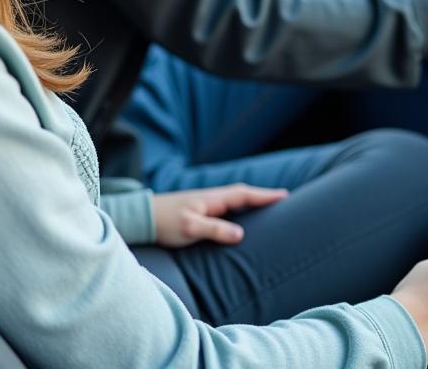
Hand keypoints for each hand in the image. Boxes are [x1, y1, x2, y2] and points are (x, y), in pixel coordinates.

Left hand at [152, 183, 287, 247]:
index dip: (264, 195)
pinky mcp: (198, 211)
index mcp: (211, 199)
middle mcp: (210, 198)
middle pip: (241, 194)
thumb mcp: (191, 228)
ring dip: (251, 200)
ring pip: (234, 200)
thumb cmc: (165, 222)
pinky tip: (241, 216)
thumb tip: (241, 234)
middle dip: (262, 195)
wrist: (142, 218)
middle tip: (283, 198)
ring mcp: (204, 203)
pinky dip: (239, 207)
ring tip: (269, 206)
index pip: (243, 194)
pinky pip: (226, 207)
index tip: (284, 195)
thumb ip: (215, 229)